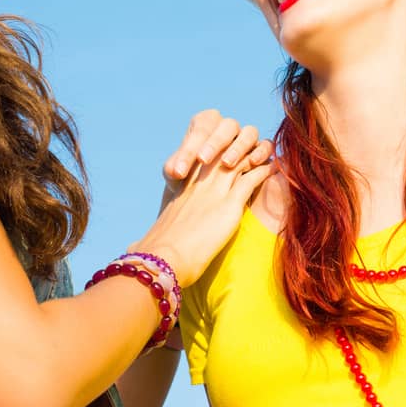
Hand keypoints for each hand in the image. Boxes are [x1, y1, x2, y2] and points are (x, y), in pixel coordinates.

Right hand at [138, 110, 273, 285]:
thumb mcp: (153, 235)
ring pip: (242, 159)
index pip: (206, 158)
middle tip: (255, 148)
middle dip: (240, 146)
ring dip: (256, 155)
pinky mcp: (230, 204)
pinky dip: (264, 171)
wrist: (163, 260)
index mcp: (183, 187)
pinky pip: (253, 177)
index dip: (220, 151)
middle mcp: (199, 183)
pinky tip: (272, 169)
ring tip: (267, 154)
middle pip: (224, 151)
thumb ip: (146, 235)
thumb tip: (133, 246)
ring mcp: (215, 190)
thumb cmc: (156, 255)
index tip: (231, 152)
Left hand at [160, 108, 272, 206]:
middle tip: (202, 160)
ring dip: (238, 146)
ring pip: (249, 132)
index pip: (200, 128)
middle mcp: (228, 128)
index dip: (189, 147)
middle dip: (214, 142)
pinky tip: (253, 163)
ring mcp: (246, 138)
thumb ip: (174, 168)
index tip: (179, 171)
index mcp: (206, 126)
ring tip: (227, 164)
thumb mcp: (178, 176)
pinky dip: (261, 151)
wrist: (206, 195)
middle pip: (226, 125)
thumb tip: (173, 170)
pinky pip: (266, 145)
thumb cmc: (190, 180)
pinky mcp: (262, 150)